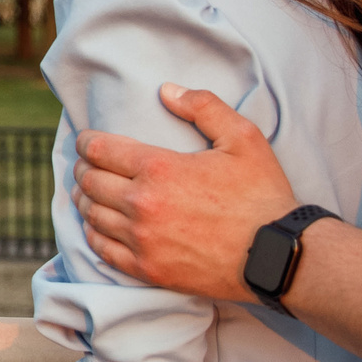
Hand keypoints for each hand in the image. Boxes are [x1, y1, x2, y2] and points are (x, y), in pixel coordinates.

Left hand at [72, 84, 297, 302]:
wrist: (278, 255)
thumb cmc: (261, 195)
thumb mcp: (243, 138)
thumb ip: (204, 107)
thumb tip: (167, 91)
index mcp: (159, 169)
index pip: (100, 150)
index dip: (86, 142)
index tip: (86, 141)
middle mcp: (143, 204)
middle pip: (90, 182)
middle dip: (83, 169)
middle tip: (86, 165)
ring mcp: (143, 240)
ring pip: (92, 215)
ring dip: (85, 200)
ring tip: (89, 193)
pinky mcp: (148, 269)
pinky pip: (103, 250)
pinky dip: (94, 234)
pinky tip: (97, 226)